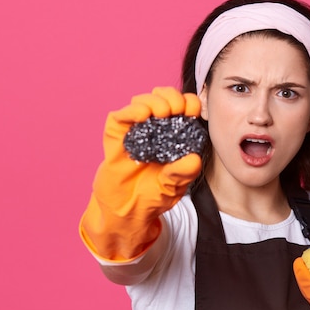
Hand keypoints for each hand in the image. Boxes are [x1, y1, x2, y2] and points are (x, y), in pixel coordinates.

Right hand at [79, 87, 201, 260]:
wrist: (126, 212)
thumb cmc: (153, 196)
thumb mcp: (173, 188)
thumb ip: (183, 173)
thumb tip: (194, 159)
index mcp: (174, 135)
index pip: (183, 108)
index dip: (189, 103)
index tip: (193, 110)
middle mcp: (154, 128)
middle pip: (162, 98)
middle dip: (172, 97)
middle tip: (177, 108)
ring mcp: (133, 131)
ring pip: (142, 101)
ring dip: (153, 100)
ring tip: (162, 112)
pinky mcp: (114, 137)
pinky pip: (119, 117)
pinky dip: (130, 111)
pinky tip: (142, 115)